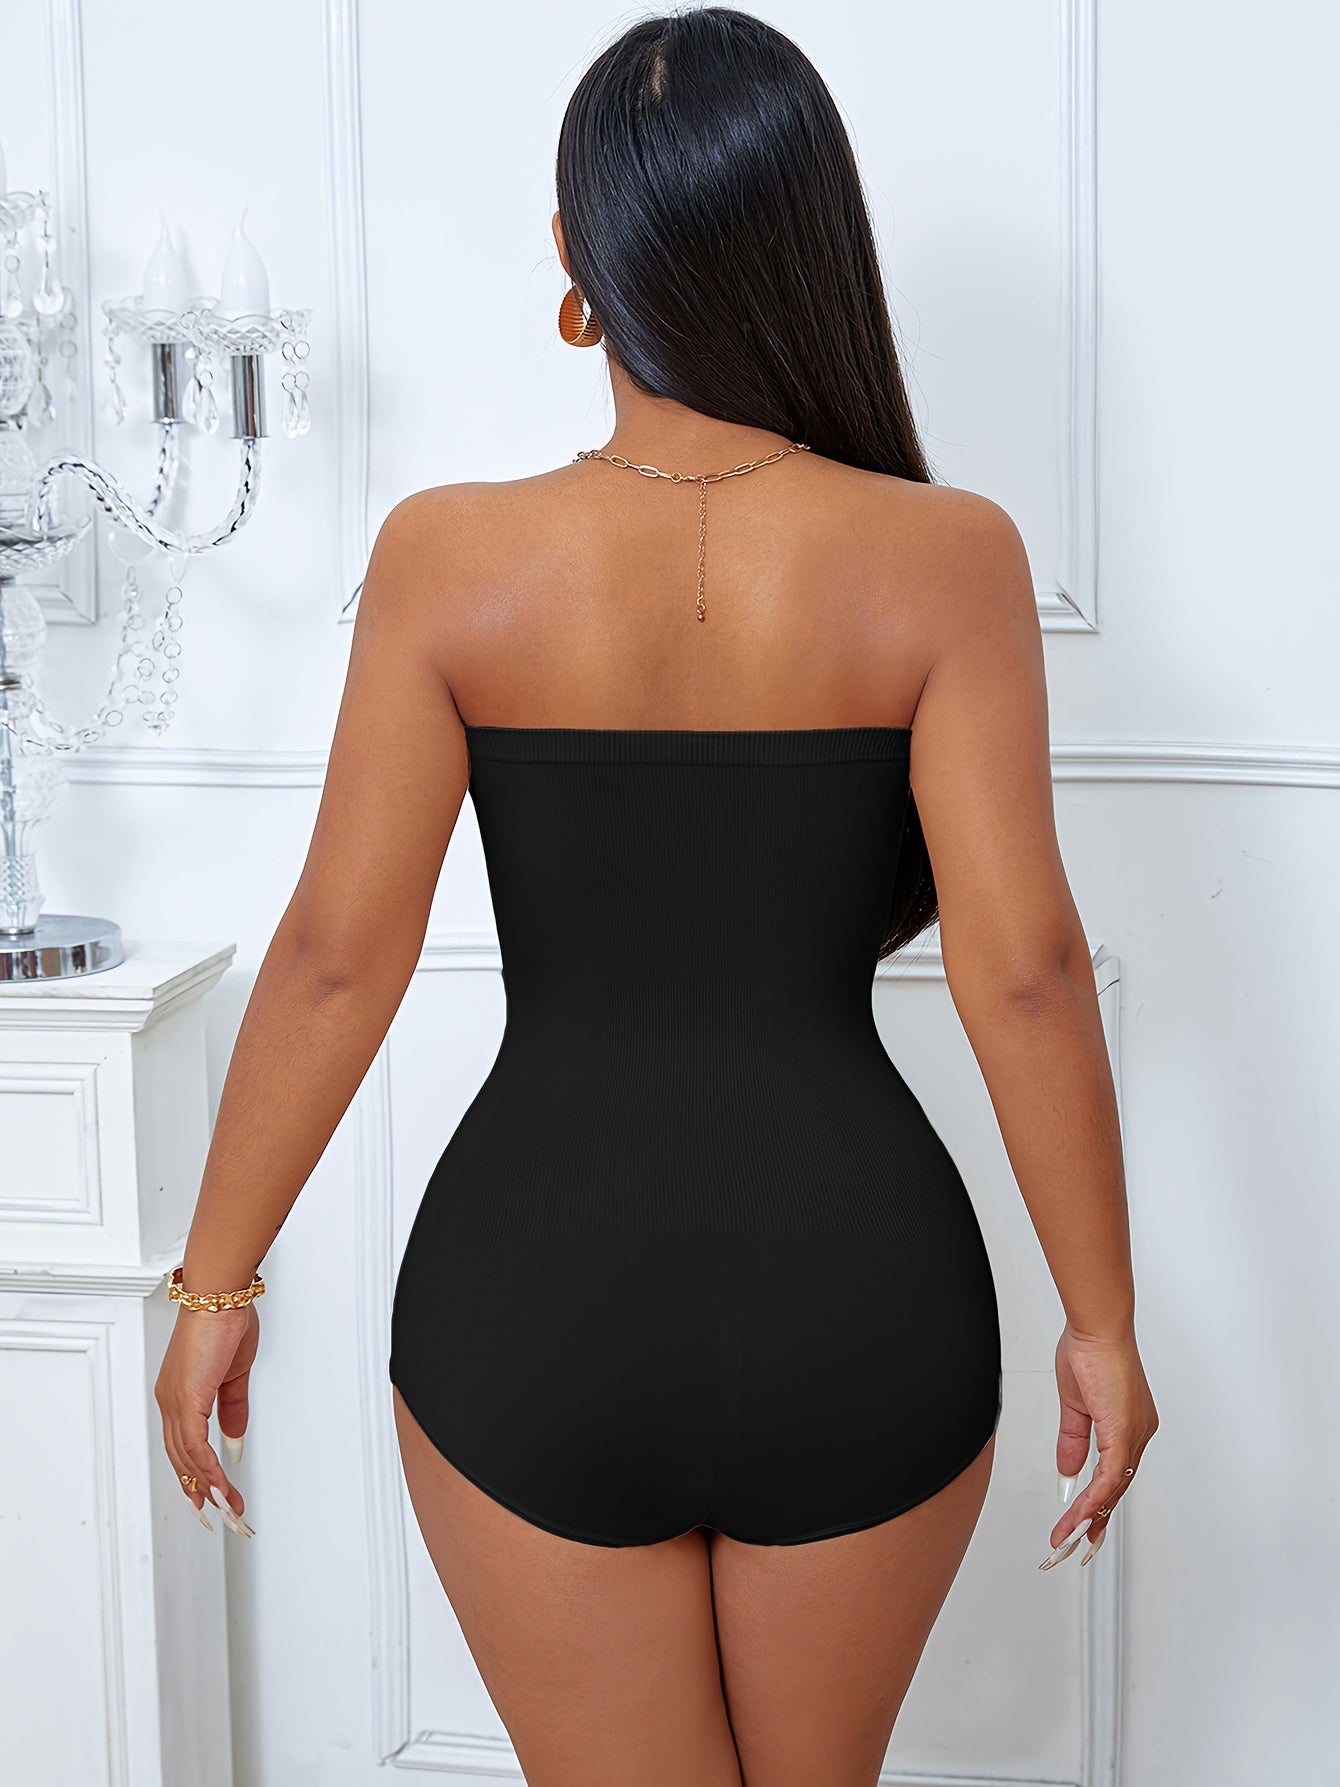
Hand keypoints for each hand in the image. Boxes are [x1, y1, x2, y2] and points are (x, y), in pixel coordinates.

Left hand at [154, 1300, 258, 1535]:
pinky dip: (209, 1469)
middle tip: (222, 1514)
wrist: (221, 1295)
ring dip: (210, 1487)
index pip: (184, 1446)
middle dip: (203, 1490)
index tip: (209, 1498)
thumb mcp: (235, 1375)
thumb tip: (233, 1441)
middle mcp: (170, 1402)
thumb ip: (233, 1409)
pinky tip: (222, 1486)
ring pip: (187, 1458)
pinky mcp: (186, 1399)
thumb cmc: (226, 1320)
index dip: (196, 1474)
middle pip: (182, 1459)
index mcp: (179, 1395)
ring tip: (229, 1508)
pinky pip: (195, 1445)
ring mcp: (174, 1402)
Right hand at [1038, 1321, 1157, 1569]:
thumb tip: (1069, 1471)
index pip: (1114, 1475)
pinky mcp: (1124, 1431)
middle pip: (1116, 1489)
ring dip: (1089, 1517)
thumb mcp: (1075, 1404)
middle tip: (1078, 1546)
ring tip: (1068, 1539)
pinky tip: (1080, 1514)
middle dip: (1095, 1521)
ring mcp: (1135, 1433)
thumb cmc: (1089, 1350)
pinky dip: (1094, 1498)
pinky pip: (1110, 1476)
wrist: (1097, 1327)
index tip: (1085, 1526)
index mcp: (1130, 1425)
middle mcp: (1138, 1433)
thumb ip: (1073, 1439)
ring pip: (1113, 1488)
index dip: (1099, 1503)